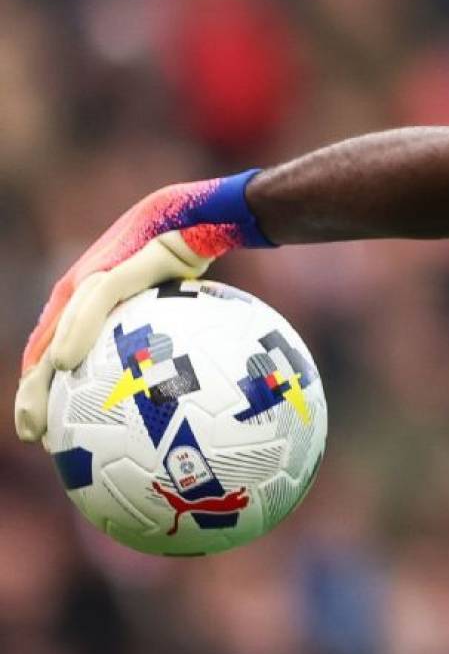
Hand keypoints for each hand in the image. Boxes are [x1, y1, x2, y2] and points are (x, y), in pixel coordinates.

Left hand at [16, 171, 271, 442]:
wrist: (207, 215)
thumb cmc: (203, 259)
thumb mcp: (189, 311)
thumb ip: (181, 345)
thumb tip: (207, 393)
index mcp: (96, 306)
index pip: (62, 354)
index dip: (52, 392)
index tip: (53, 431)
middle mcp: (83, 293)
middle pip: (47, 351)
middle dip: (35, 395)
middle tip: (35, 437)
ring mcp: (92, 278)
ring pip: (56, 335)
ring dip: (40, 376)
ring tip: (37, 415)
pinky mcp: (111, 266)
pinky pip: (90, 307)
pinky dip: (73, 334)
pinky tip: (64, 364)